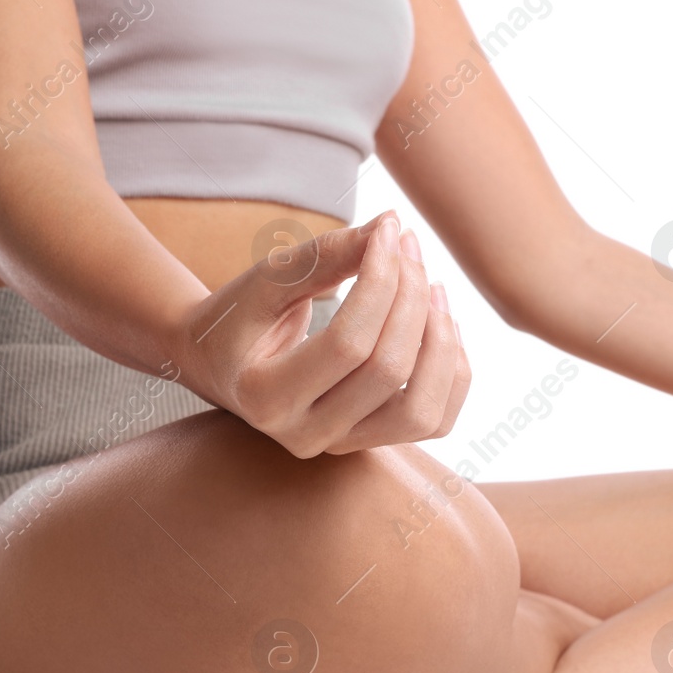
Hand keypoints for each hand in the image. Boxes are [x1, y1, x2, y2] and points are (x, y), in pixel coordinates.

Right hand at [172, 211, 470, 456]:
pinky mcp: (370, 443)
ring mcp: (342, 446)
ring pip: (422, 412)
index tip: (388, 231)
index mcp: (266, 398)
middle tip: (408, 246)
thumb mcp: (266, 280)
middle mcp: (305, 435)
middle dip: (411, 299)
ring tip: (432, 286)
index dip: (380, 282)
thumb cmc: (240, 317)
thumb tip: (392, 226)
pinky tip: (439, 320)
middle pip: (387, 372)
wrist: (221, 364)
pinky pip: (435, 420)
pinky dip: (451, 369)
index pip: (347, 343)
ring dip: (441, 342)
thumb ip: (324, 255)